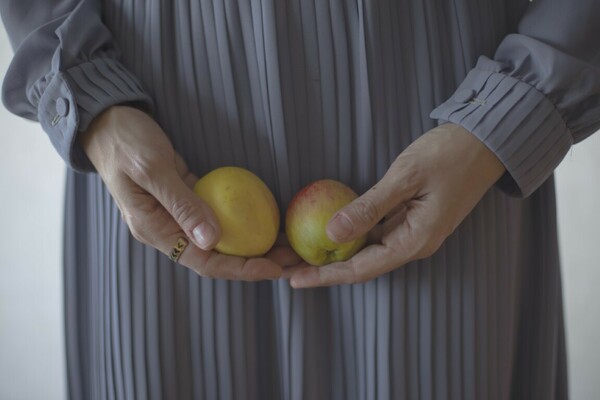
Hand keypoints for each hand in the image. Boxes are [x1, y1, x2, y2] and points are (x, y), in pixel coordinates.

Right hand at [81, 106, 299, 279]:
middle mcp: (165, 229)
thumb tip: (213, 240)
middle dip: (255, 261)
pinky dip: (241, 220)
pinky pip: (216, 216)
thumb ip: (181, 204)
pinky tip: (264, 218)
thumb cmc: (125, 142)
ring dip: (252, 243)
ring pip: (220, 239)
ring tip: (285, 243)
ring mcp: (175, 215)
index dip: (241, 268)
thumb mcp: (152, 169)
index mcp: (153, 230)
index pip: (204, 261)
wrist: (107, 122)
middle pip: (216, 256)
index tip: (273, 268)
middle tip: (292, 259)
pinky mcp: (184, 199)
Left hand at [288, 123, 505, 287]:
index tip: (293, 279)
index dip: (325, 276)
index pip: (361, 268)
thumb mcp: (405, 177)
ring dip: (330, 251)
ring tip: (294, 249)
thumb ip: (369, 207)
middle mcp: (412, 243)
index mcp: (414, 241)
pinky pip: (373, 232)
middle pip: (359, 263)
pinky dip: (347, 233)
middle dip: (320, 266)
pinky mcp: (408, 218)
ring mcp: (411, 232)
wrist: (484, 142)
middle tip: (282, 264)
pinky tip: (324, 229)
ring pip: (364, 249)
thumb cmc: (449, 155)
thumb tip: (331, 233)